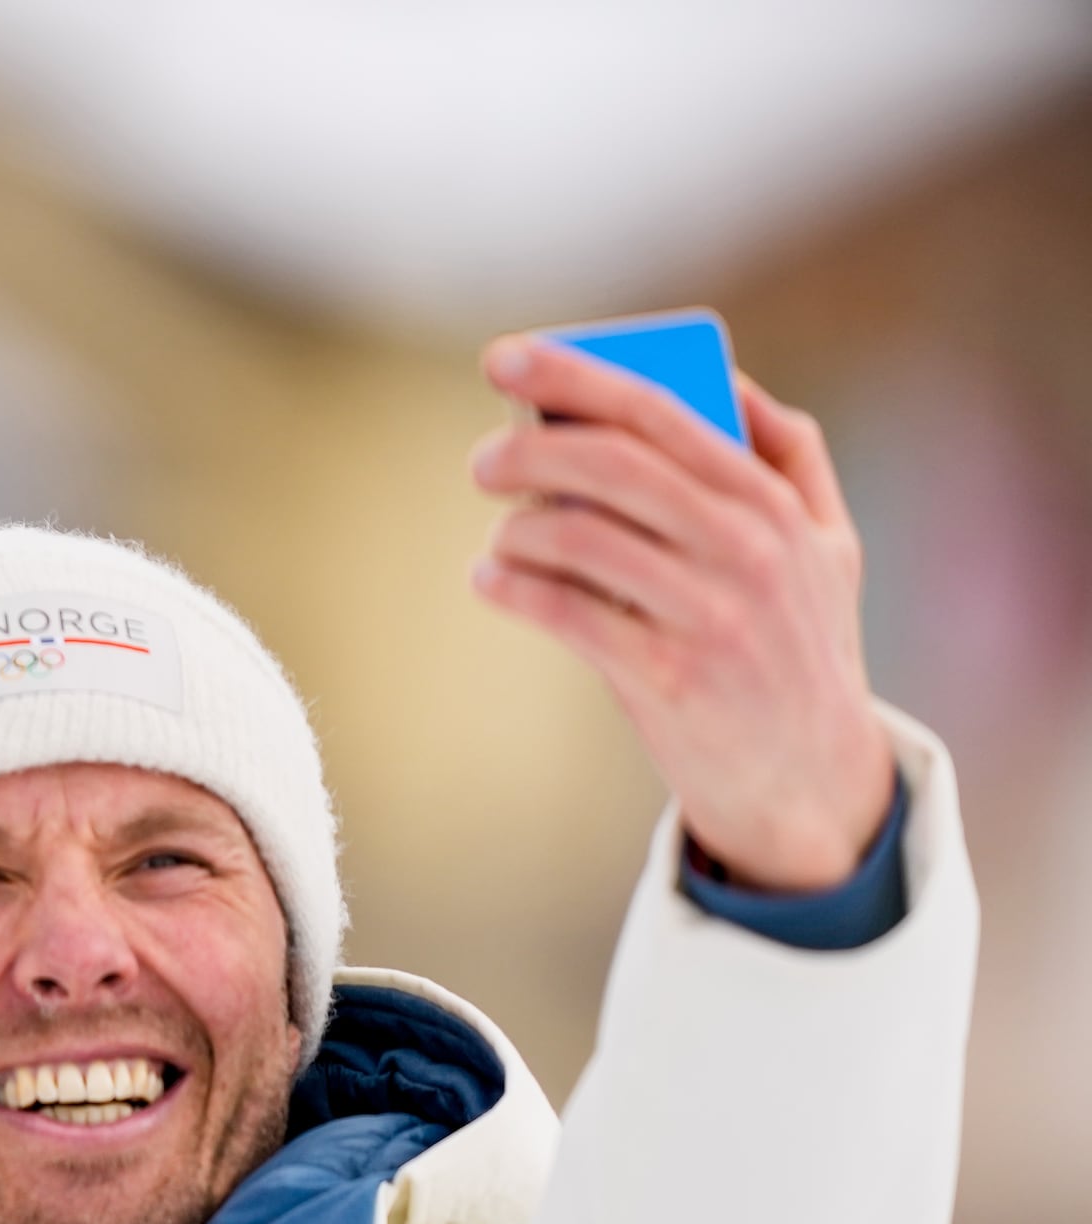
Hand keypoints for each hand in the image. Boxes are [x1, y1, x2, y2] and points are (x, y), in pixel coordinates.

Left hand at [470, 337, 896, 892]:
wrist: (812, 776)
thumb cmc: (802, 644)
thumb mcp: (828, 543)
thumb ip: (790, 456)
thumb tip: (728, 377)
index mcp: (773, 503)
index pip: (663, 412)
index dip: (575, 376)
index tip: (507, 358)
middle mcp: (749, 549)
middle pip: (615, 466)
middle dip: (530, 450)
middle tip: (482, 462)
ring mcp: (711, 614)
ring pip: (582, 539)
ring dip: (517, 529)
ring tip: (501, 538)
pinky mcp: (670, 678)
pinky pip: (569, 614)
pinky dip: (513, 588)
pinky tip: (490, 581)